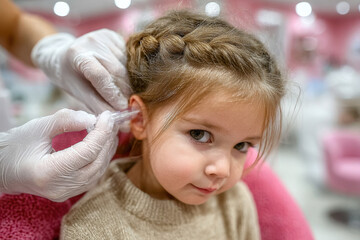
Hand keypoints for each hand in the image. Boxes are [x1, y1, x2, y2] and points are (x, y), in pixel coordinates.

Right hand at [0, 109, 118, 201]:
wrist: (3, 168)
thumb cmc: (16, 146)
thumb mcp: (38, 127)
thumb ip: (65, 121)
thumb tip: (91, 118)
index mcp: (48, 172)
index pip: (86, 153)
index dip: (100, 133)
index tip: (106, 116)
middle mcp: (59, 187)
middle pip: (96, 164)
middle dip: (107, 140)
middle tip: (110, 121)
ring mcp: (65, 193)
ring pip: (98, 172)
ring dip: (107, 150)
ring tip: (109, 131)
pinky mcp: (69, 193)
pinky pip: (93, 177)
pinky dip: (101, 159)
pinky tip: (102, 145)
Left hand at [31, 29, 130, 113]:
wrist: (62, 55)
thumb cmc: (70, 77)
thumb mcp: (78, 93)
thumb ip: (98, 106)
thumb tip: (120, 123)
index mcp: (77, 54)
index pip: (100, 75)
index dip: (113, 93)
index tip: (123, 108)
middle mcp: (91, 41)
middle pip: (116, 70)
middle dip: (125, 91)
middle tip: (130, 107)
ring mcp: (104, 36)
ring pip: (125, 64)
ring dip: (129, 83)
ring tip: (128, 96)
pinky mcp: (113, 35)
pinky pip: (128, 57)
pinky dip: (129, 72)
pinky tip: (125, 80)